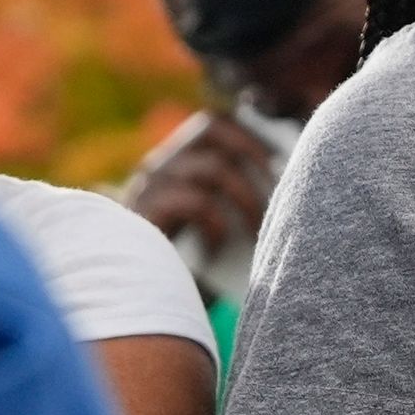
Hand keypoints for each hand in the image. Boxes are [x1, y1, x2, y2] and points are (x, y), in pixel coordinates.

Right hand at [124, 113, 275, 263]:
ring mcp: (151, 183)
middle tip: (277, 181)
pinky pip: (198, 204)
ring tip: (255, 230)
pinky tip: (218, 247)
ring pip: (214, 168)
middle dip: (251, 148)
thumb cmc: (182, 259)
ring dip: (245, 198)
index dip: (248, 132)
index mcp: (176, 160)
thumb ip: (231, 195)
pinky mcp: (147, 209)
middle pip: (212, 128)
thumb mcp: (210, 220)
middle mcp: (161, 163)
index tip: (279, 156)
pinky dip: (216, 226)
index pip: (214, 121)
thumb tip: (279, 180)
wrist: (135, 293)